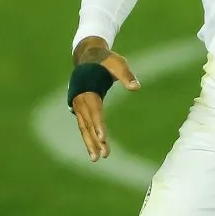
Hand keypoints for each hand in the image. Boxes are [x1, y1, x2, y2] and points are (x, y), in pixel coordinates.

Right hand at [71, 37, 140, 161]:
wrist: (89, 56)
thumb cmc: (106, 60)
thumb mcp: (118, 63)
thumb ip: (126, 75)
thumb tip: (137, 87)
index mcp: (88, 89)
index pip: (94, 111)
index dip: (98, 125)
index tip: (103, 139)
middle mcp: (80, 99)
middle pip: (87, 124)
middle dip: (94, 140)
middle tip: (101, 157)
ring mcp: (78, 104)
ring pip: (83, 127)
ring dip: (90, 143)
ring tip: (97, 159)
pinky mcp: (80, 108)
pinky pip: (83, 125)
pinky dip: (88, 137)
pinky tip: (94, 149)